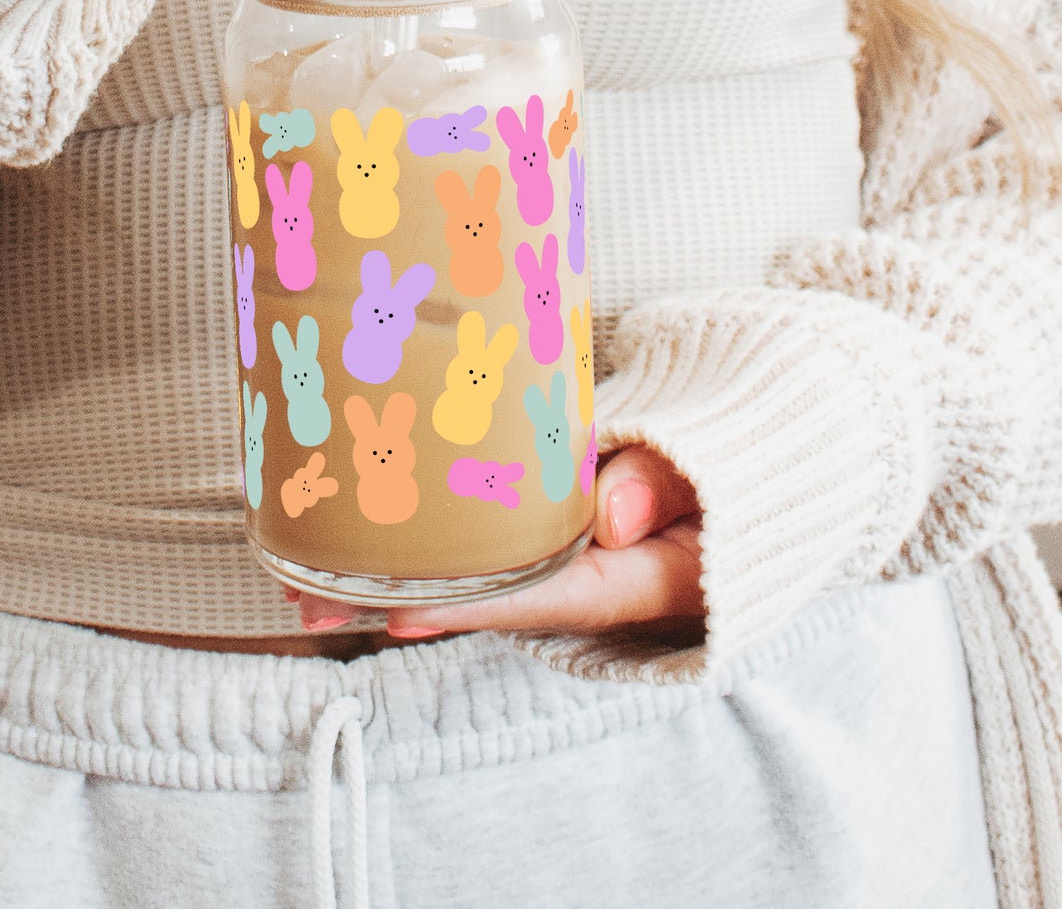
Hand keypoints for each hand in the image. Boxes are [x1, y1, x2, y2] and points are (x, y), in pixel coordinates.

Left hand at [292, 445, 705, 637]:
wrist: (760, 451)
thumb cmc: (739, 460)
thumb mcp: (724, 470)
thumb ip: (667, 482)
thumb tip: (608, 514)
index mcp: (636, 577)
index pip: (545, 597)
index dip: (470, 607)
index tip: (396, 609)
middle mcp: (591, 579)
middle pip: (485, 599)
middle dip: (397, 602)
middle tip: (306, 598)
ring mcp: (569, 555)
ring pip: (472, 574)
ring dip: (390, 575)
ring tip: (301, 572)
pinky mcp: (553, 525)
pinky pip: (487, 539)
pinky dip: (431, 539)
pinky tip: (364, 527)